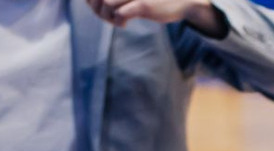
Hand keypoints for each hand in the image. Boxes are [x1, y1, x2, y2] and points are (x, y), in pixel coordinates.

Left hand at [83, 0, 223, 32]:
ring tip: (115, 21)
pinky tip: (124, 25)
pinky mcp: (142, 5)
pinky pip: (120, 14)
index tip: (96, 8)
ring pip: (106, 3)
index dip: (91, 1)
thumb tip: (97, 3)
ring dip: (106, 15)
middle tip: (106, 17)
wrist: (182, 1)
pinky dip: (117, 21)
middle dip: (96, 8)